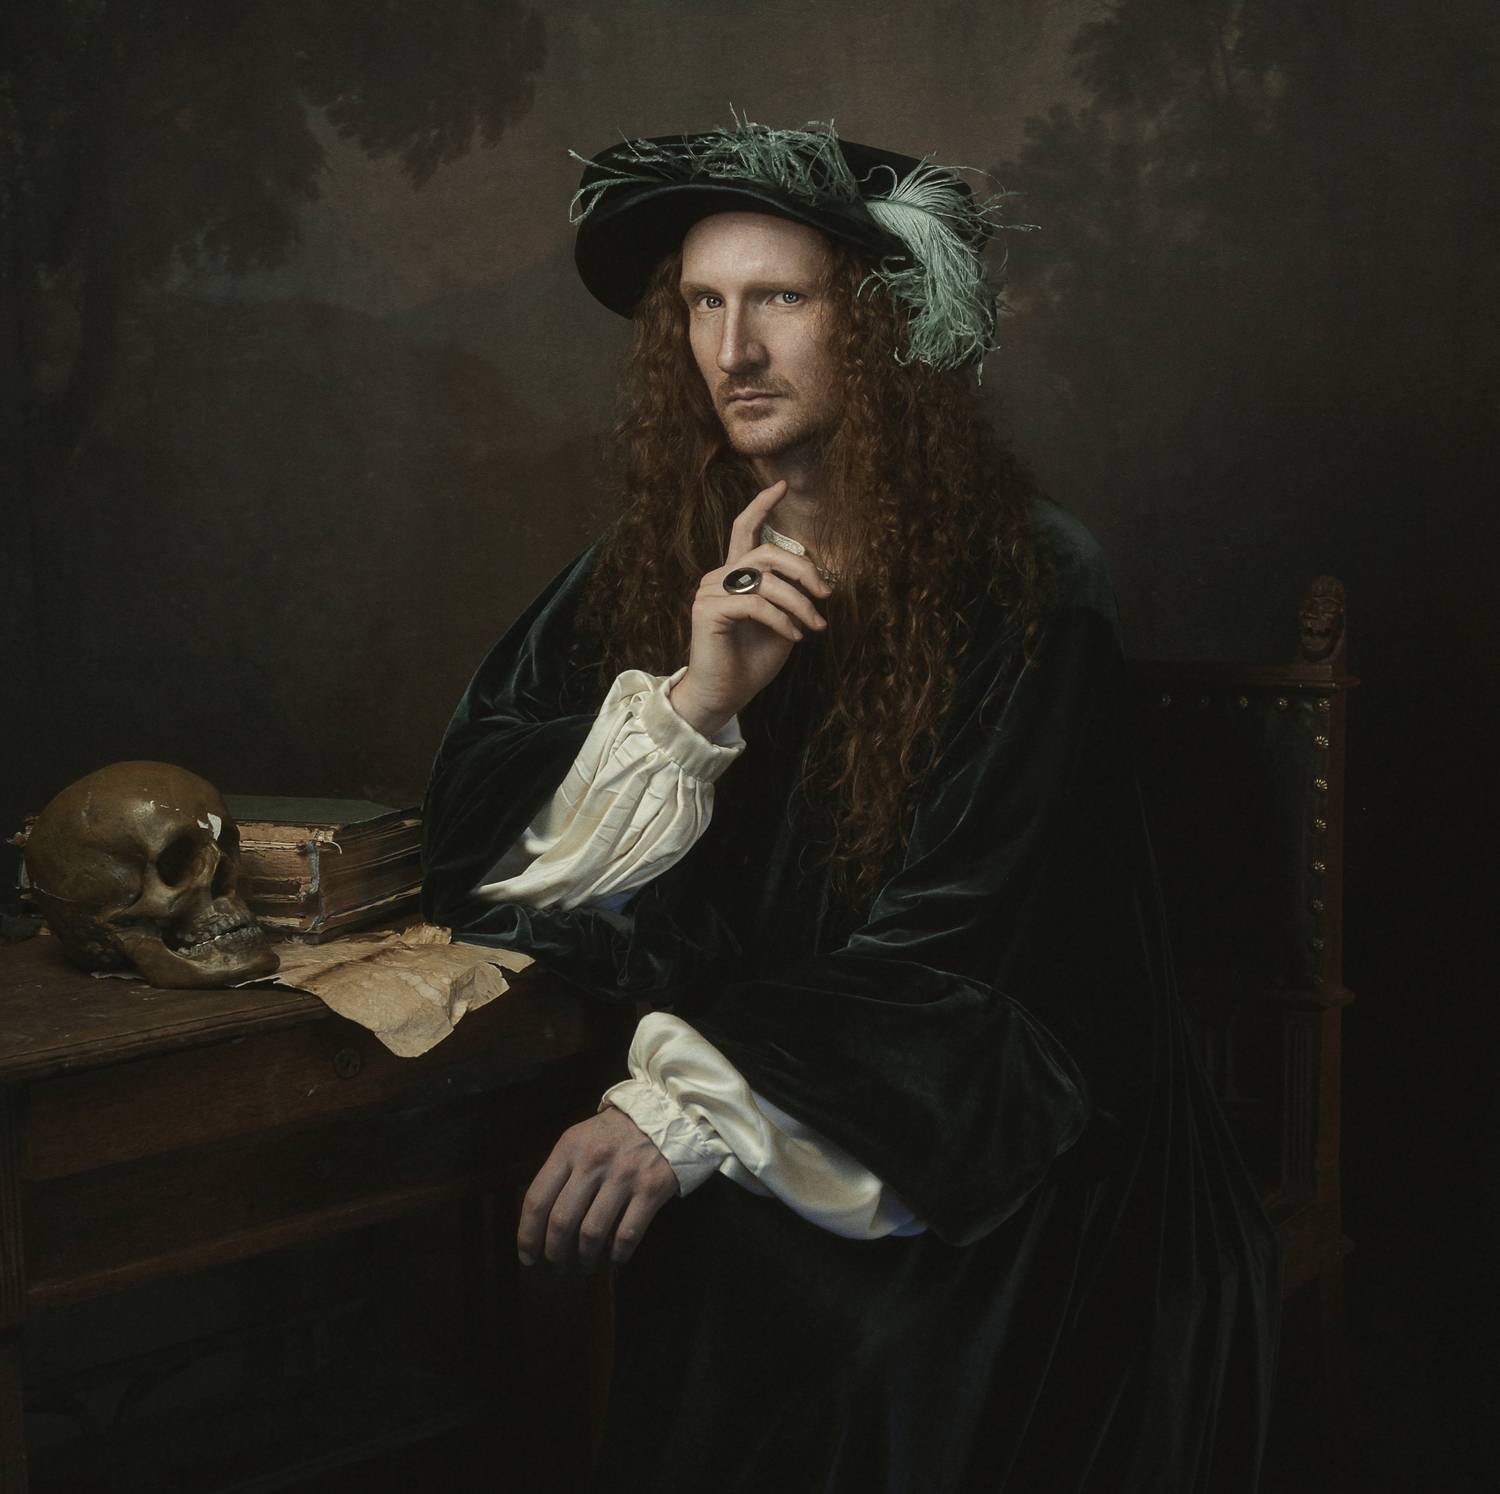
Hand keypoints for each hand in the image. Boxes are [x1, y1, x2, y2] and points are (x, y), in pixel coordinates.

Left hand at [518, 1105, 678, 1272]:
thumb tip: (541, 1222)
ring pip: (592, 1233)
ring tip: (584, 1265)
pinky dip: (616, 1254)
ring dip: (584, 1258)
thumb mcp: (580, 1139)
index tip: (527, 1256)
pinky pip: (627, 1234)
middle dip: (554, 1252)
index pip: (537, 1199)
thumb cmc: (615, 1133)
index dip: (528, 1235)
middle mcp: (594, 1161)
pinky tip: (614, 1257)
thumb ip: (560, 1172)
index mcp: (569, 1148)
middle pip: (562, 1221)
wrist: (665, 1115)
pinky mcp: (651, 1189)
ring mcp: (624, 1175)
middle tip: (556, 1265)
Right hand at [668, 480, 832, 736]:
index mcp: (735, 575)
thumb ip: (790, 598)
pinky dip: (781, 619)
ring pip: (765, 580)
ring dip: (798, 602)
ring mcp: (709, 591)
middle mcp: (719, 576)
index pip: (745, 529)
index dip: (761, 505)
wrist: (724, 694)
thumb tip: (816, 583)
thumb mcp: (782, 624)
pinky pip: (755, 604)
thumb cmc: (751, 661)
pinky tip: (794, 636)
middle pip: (767, 554)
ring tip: (814, 626)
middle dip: (804, 570)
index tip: (781, 486)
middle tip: (826, 595)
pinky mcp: (708, 609)